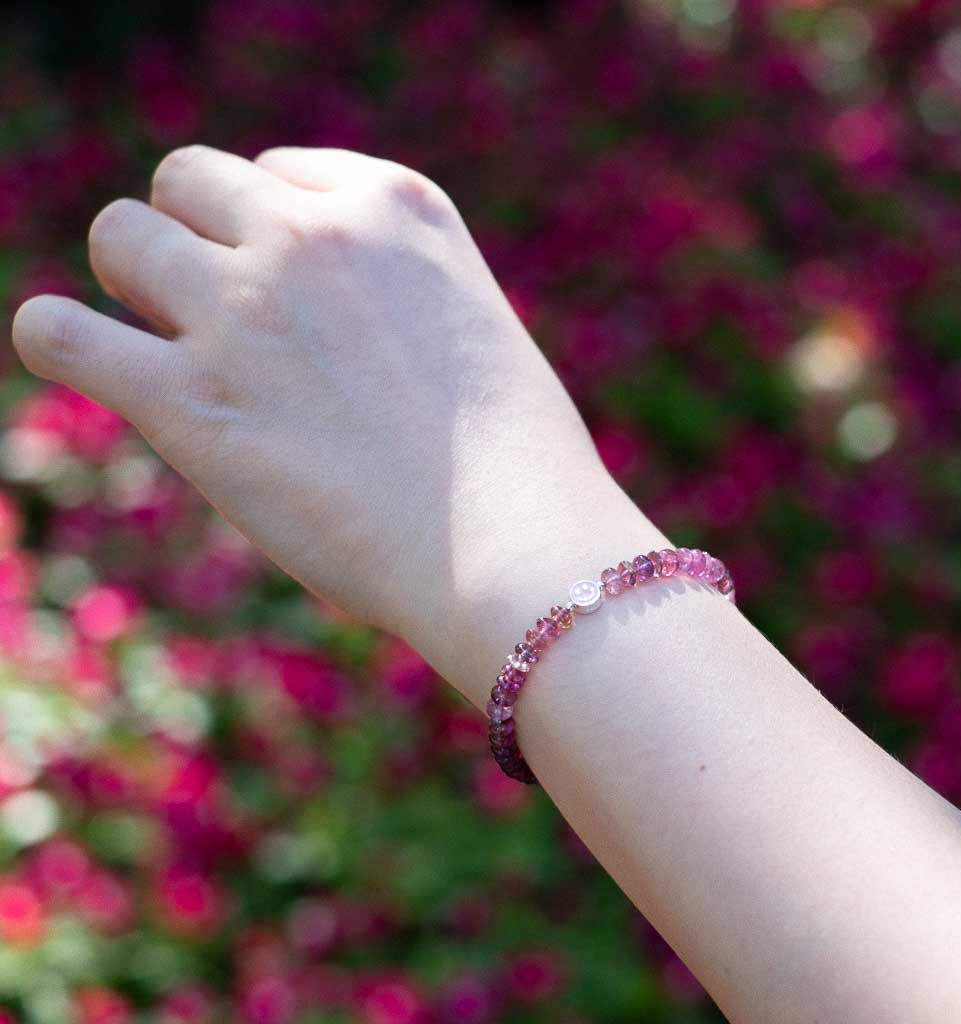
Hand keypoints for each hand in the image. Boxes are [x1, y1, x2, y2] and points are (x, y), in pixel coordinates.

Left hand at [11, 146, 651, 702]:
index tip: (292, 294)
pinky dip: (58, 339)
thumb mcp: (473, 331)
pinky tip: (80, 358)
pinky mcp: (188, 399)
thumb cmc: (516, 463)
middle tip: (215, 310)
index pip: (281, 173)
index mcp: (396, 206)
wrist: (510, 542)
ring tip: (163, 339)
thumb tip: (330, 330)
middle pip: (189, 182)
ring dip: (132, 279)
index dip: (272, 233)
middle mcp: (312, 235)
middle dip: (191, 235)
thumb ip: (400, 298)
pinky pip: (61, 331)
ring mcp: (245, 310)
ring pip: (122, 237)